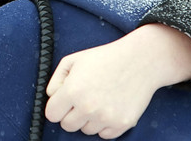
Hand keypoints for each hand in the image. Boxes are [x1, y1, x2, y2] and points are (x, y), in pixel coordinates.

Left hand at [44, 23, 190, 138]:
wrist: (139, 61)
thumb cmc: (105, 58)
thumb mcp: (74, 60)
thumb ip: (56, 79)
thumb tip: (51, 97)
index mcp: (73, 90)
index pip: (51, 114)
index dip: (57, 106)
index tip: (64, 101)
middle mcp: (88, 107)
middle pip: (67, 125)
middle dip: (71, 114)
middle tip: (83, 99)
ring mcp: (106, 118)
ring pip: (86, 131)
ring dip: (89, 119)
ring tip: (99, 99)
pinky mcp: (122, 124)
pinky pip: (104, 135)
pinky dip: (105, 124)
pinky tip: (109, 106)